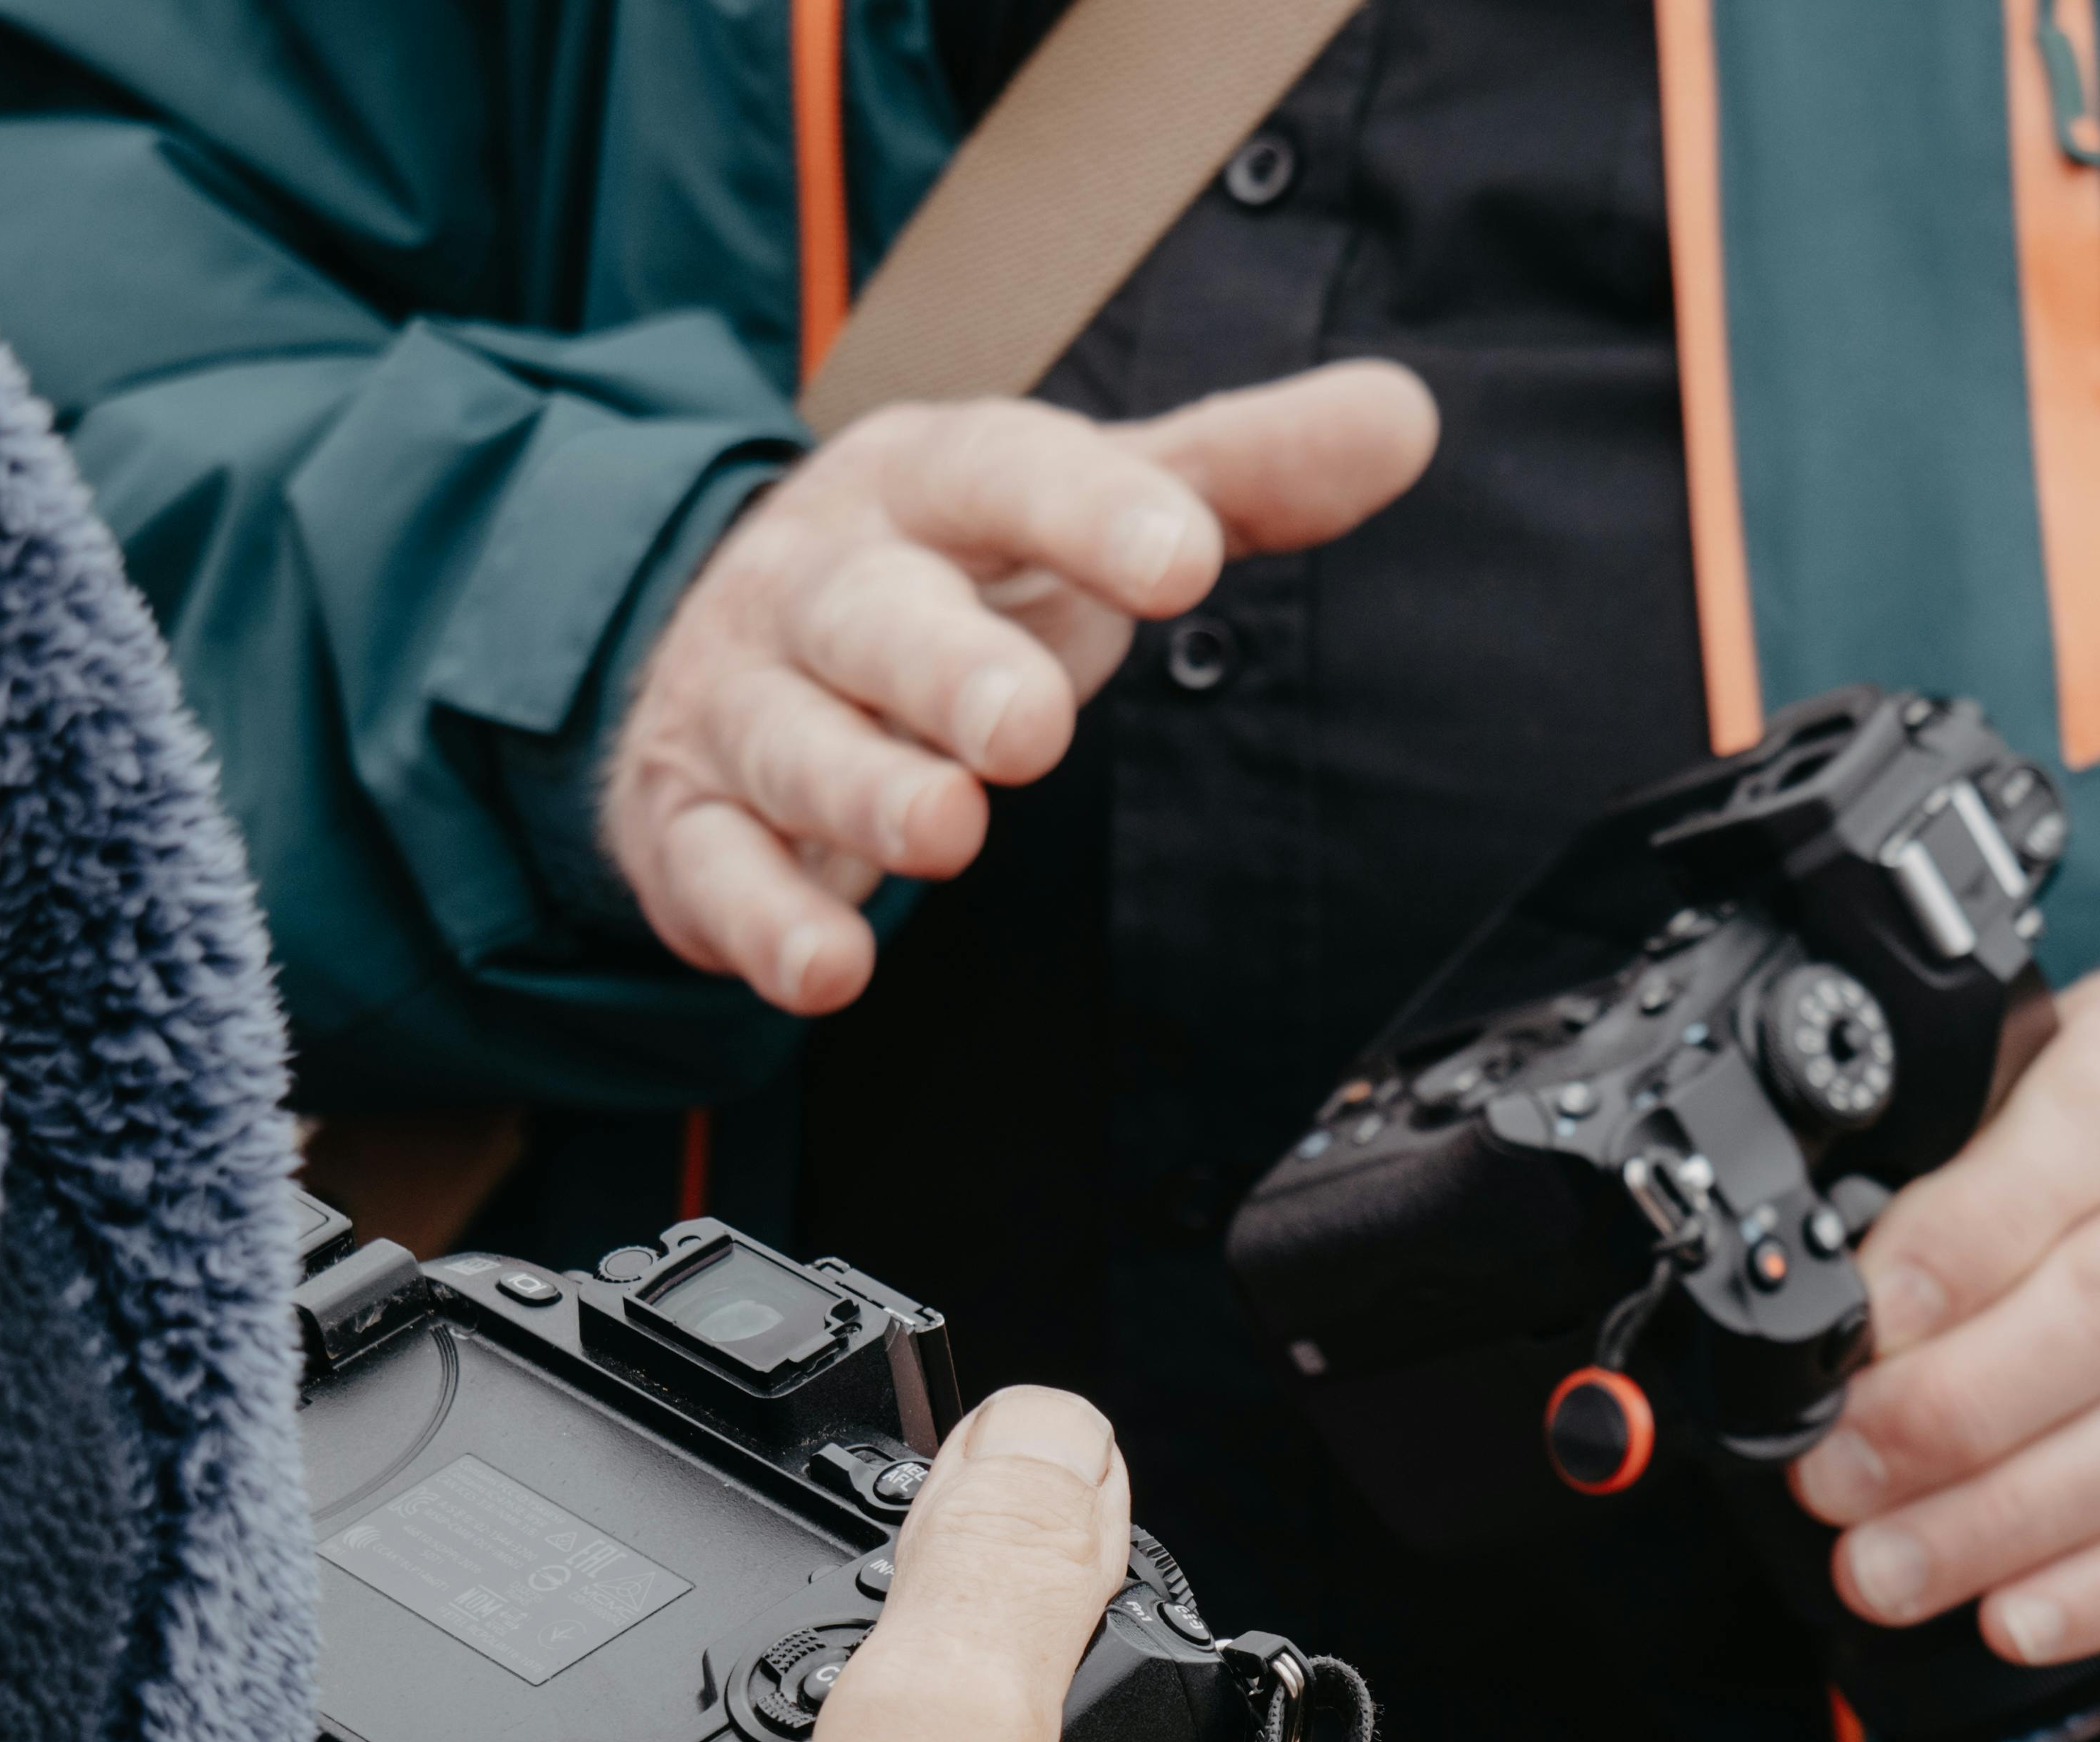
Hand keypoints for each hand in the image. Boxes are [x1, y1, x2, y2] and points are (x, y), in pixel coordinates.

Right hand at [606, 363, 1439, 1013]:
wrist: (715, 650)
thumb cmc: (940, 580)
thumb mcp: (1075, 509)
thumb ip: (1234, 475)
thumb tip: (1405, 417)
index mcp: (922, 487)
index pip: (1001, 475)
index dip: (1088, 511)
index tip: (1184, 557)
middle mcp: (820, 583)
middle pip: (873, 614)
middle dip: (944, 666)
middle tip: (1030, 725)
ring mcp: (747, 703)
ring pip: (791, 743)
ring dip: (863, 791)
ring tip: (944, 831)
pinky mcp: (695, 824)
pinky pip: (720, 872)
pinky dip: (768, 923)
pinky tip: (829, 967)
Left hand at [1790, 963, 2099, 1664]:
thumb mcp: (2045, 1087)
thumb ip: (1948, 1165)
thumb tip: (1821, 1298)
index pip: (2089, 1128)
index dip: (1964, 1238)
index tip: (1858, 1329)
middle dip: (1956, 1411)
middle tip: (1837, 1478)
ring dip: (2016, 1519)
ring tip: (1891, 1567)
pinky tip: (2016, 1615)